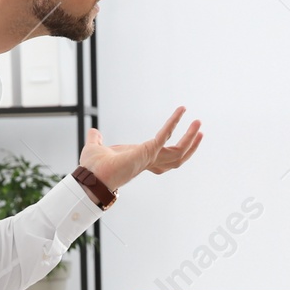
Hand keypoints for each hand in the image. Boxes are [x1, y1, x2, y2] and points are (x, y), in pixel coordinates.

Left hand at [79, 106, 202, 191]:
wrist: (90, 178)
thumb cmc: (92, 168)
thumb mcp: (95, 148)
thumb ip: (97, 140)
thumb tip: (94, 133)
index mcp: (139, 161)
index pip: (161, 158)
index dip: (172, 149)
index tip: (180, 138)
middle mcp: (148, 162)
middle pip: (176, 157)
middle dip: (189, 145)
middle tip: (199, 131)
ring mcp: (150, 158)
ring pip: (178, 152)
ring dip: (190, 138)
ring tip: (198, 123)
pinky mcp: (147, 151)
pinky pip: (165, 136)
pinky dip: (173, 122)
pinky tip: (181, 110)